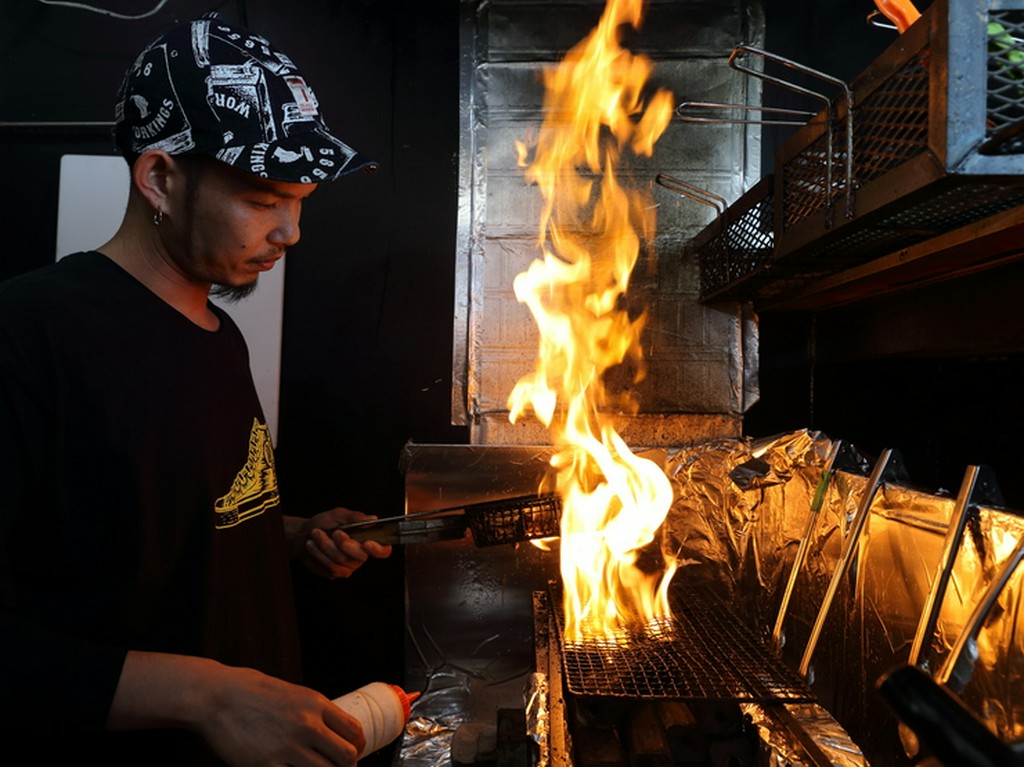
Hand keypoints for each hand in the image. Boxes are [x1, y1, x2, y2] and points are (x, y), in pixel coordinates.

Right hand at [200, 665, 364, 766]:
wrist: (217, 696)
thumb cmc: (251, 691)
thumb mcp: (292, 692)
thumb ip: (313, 712)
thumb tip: (331, 732)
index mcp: (315, 703)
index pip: (354, 731)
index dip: (359, 746)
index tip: (354, 752)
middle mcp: (307, 725)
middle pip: (346, 757)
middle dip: (346, 766)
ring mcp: (288, 747)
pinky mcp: (267, 765)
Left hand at [288, 508, 391, 578]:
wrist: (303, 535)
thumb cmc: (323, 523)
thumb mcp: (338, 515)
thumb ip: (356, 517)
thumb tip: (373, 519)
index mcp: (367, 539)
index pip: (383, 550)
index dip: (379, 549)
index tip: (367, 543)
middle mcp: (360, 554)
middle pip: (361, 556)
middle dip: (345, 544)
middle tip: (335, 532)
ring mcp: (349, 566)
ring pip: (342, 561)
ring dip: (326, 546)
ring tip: (316, 534)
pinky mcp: (336, 573)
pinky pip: (331, 567)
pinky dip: (320, 554)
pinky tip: (313, 545)